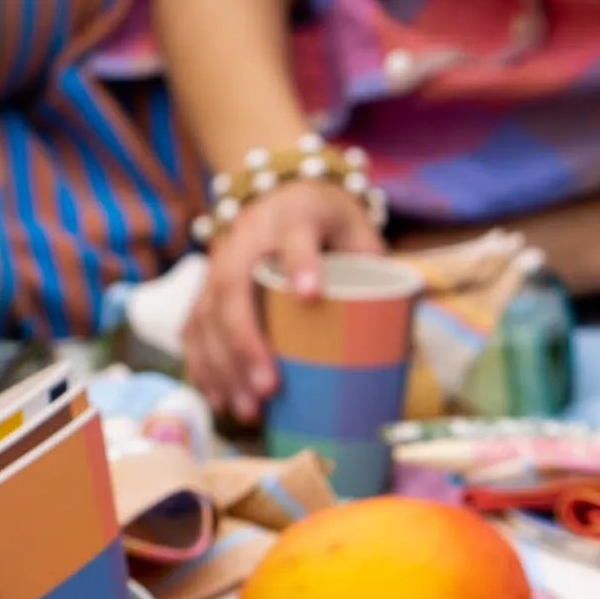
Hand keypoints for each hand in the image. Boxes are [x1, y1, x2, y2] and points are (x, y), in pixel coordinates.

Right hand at [183, 180, 382, 421]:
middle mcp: (248, 237)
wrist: (280, 189)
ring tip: (248, 409)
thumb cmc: (329, 222)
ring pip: (207, 314)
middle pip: (235, 287)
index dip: (302, 263)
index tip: (311, 295)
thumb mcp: (358, 229)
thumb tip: (404, 333)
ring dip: (223, 366)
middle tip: (269, 388)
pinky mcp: (206, 287)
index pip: (296, 236)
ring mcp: (220, 262)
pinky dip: (203, 367)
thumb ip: (374, 269)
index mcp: (295, 215)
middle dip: (247, 342)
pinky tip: (219, 400)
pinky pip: (194, 329)